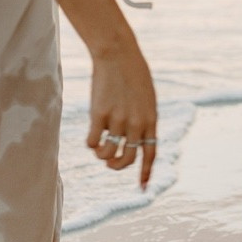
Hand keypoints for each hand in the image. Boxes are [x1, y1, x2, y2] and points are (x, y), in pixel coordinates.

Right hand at [85, 44, 157, 188]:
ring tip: (100, 147)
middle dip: (117, 166)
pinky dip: (91, 144)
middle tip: (110, 162)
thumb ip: (144, 119)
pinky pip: (92, 142)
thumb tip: (136, 139)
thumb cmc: (133, 73)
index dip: (145, 172)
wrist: (118, 54)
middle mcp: (136, 123)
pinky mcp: (99, 115)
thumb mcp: (147, 97)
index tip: (142, 188)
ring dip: (102, 155)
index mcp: (151, 119)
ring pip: (107, 153)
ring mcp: (118, 120)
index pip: (151, 152)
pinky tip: (91, 136)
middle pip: (127, 159)